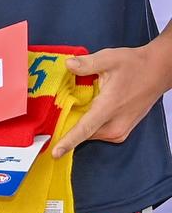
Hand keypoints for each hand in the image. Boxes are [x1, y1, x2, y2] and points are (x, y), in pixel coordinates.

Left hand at [52, 41, 171, 158]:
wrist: (158, 71)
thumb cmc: (135, 65)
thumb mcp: (108, 59)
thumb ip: (86, 64)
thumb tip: (68, 65)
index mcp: (109, 108)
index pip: (85, 129)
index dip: (68, 142)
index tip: (55, 153)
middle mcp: (115, 124)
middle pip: (84, 133)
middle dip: (67, 127)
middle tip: (54, 114)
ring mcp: (121, 130)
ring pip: (91, 133)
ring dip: (79, 124)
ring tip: (71, 107)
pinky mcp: (122, 131)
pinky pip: (98, 131)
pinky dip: (89, 124)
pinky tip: (86, 109)